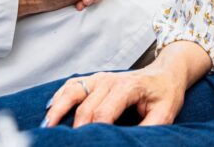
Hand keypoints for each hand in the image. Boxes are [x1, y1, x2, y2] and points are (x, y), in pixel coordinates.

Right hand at [42, 41, 209, 127]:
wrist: (165, 73)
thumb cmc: (164, 94)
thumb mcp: (165, 114)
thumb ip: (148, 128)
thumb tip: (131, 140)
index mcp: (128, 87)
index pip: (104, 113)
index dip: (95, 131)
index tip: (89, 143)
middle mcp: (110, 80)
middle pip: (86, 108)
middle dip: (76, 128)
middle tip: (67, 143)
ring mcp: (100, 78)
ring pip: (73, 92)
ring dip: (58, 109)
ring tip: (47, 127)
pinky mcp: (94, 79)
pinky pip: (72, 85)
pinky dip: (59, 97)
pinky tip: (49, 111)